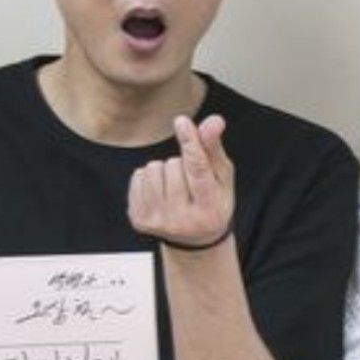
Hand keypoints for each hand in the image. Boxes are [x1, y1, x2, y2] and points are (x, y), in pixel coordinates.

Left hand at [129, 114, 235, 247]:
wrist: (194, 239)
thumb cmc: (213, 201)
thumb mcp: (221, 177)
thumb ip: (214, 149)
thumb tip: (213, 120)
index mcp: (210, 209)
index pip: (198, 170)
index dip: (191, 144)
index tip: (182, 122)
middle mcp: (183, 220)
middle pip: (173, 165)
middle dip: (181, 164)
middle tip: (190, 183)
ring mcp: (158, 222)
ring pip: (153, 169)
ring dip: (164, 170)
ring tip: (175, 187)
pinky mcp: (139, 220)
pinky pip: (138, 176)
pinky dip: (149, 178)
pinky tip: (160, 192)